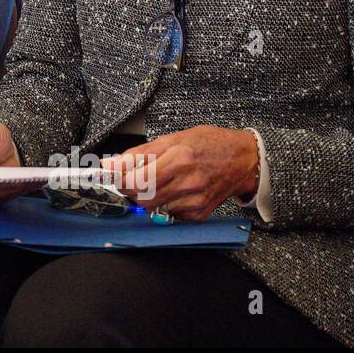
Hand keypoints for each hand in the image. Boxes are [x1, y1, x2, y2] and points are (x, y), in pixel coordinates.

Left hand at [101, 126, 258, 221]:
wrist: (243, 160)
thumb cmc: (209, 144)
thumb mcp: (172, 138)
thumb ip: (139, 154)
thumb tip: (110, 164)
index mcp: (179, 159)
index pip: (135, 181)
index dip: (118, 180)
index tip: (111, 175)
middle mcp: (188, 183)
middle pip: (141, 198)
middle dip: (131, 188)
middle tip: (136, 176)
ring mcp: (194, 201)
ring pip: (152, 208)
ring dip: (147, 196)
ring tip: (159, 180)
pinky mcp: (198, 214)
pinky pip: (168, 214)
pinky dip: (164, 204)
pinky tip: (175, 190)